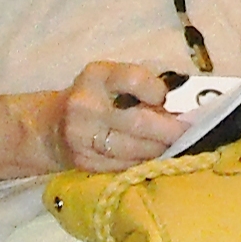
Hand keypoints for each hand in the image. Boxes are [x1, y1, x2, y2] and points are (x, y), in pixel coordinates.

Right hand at [0, 60, 187, 179]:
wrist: (49, 127)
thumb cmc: (95, 96)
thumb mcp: (111, 78)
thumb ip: (142, 84)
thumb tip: (184, 100)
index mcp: (97, 76)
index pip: (132, 79)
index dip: (156, 90)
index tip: (168, 99)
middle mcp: (86, 106)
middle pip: (137, 121)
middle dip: (170, 130)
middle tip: (191, 132)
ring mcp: (82, 138)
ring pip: (133, 149)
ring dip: (161, 149)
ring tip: (179, 146)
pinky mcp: (84, 163)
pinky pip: (123, 165)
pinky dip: (145, 162)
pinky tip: (158, 158)